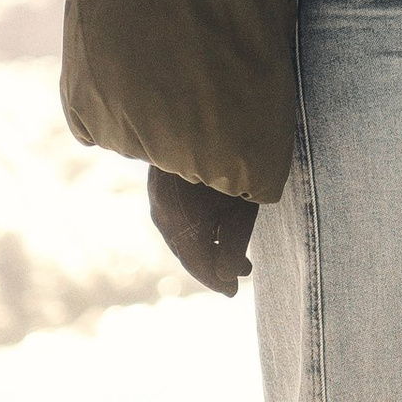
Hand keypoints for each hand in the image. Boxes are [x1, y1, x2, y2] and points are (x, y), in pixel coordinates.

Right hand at [148, 165, 256, 292]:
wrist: (201, 109)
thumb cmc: (235, 157)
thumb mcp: (243, 205)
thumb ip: (234, 244)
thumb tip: (227, 277)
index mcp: (182, 222)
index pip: (198, 262)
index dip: (216, 279)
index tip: (233, 292)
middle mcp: (163, 210)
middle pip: (186, 249)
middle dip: (212, 264)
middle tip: (236, 276)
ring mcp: (157, 194)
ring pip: (179, 232)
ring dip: (204, 246)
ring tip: (231, 254)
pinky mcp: (159, 180)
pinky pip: (174, 215)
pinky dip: (193, 228)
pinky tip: (211, 226)